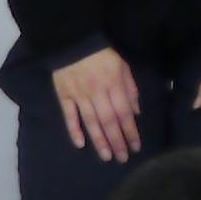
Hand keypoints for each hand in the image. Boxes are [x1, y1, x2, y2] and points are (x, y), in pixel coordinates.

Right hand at [51, 48, 141, 162]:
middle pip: (109, 121)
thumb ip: (130, 89)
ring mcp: (79, 95)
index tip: (136, 147)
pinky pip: (69, 115)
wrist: (73, 41)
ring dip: (99, 140)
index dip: (130, 131)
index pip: (124, 113)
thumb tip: (136, 112)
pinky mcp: (64, 95)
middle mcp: (97, 93)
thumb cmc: (102, 54)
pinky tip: (80, 144)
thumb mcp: (122, 67)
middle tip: (122, 158)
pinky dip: (74, 129)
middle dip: (117, 141)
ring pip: (91, 121)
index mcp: (114, 85)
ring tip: (106, 156)